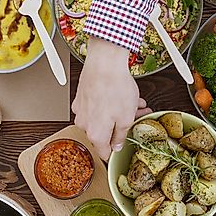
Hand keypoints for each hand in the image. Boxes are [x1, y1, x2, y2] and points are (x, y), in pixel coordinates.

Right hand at [72, 37, 142, 159]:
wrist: (104, 62)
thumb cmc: (115, 87)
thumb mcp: (126, 118)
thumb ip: (121, 136)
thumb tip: (117, 145)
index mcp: (95, 134)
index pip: (104, 153)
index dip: (116, 150)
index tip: (123, 146)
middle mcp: (84, 124)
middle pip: (104, 133)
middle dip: (120, 127)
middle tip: (135, 119)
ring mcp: (81, 110)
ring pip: (101, 118)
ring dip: (117, 114)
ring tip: (133, 104)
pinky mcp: (81, 98)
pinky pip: (96, 106)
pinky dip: (108, 104)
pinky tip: (121, 96)